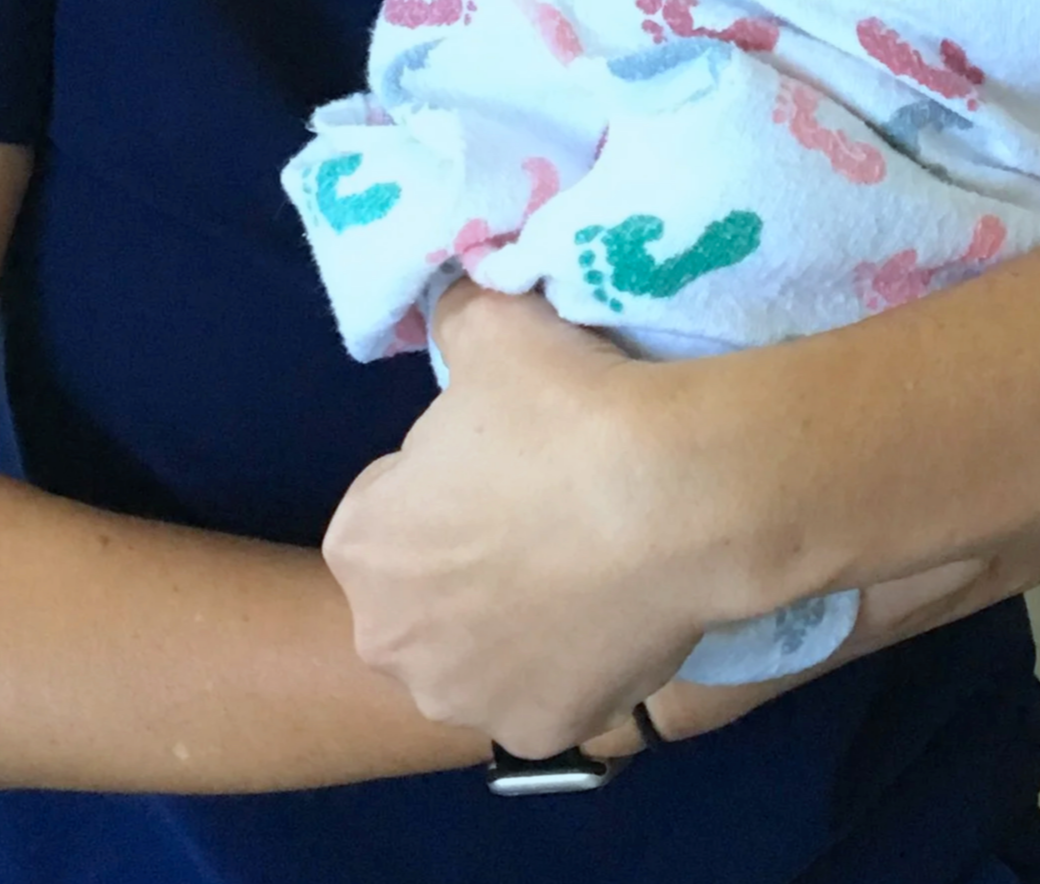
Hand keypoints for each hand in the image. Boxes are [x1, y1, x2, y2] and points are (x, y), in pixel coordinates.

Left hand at [324, 283, 1039, 757]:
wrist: (678, 494)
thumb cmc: (566, 410)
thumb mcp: (490, 325)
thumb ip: (454, 318)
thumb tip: (457, 304)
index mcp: (361, 547)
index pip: (385, 507)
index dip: (442, 477)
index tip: (499, 454)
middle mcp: (391, 641)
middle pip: (421, 590)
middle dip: (463, 555)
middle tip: (538, 506)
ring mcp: (467, 698)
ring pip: (478, 649)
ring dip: (508, 616)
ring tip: (576, 557)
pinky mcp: (542, 734)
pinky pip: (545, 690)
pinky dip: (569, 660)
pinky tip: (605, 609)